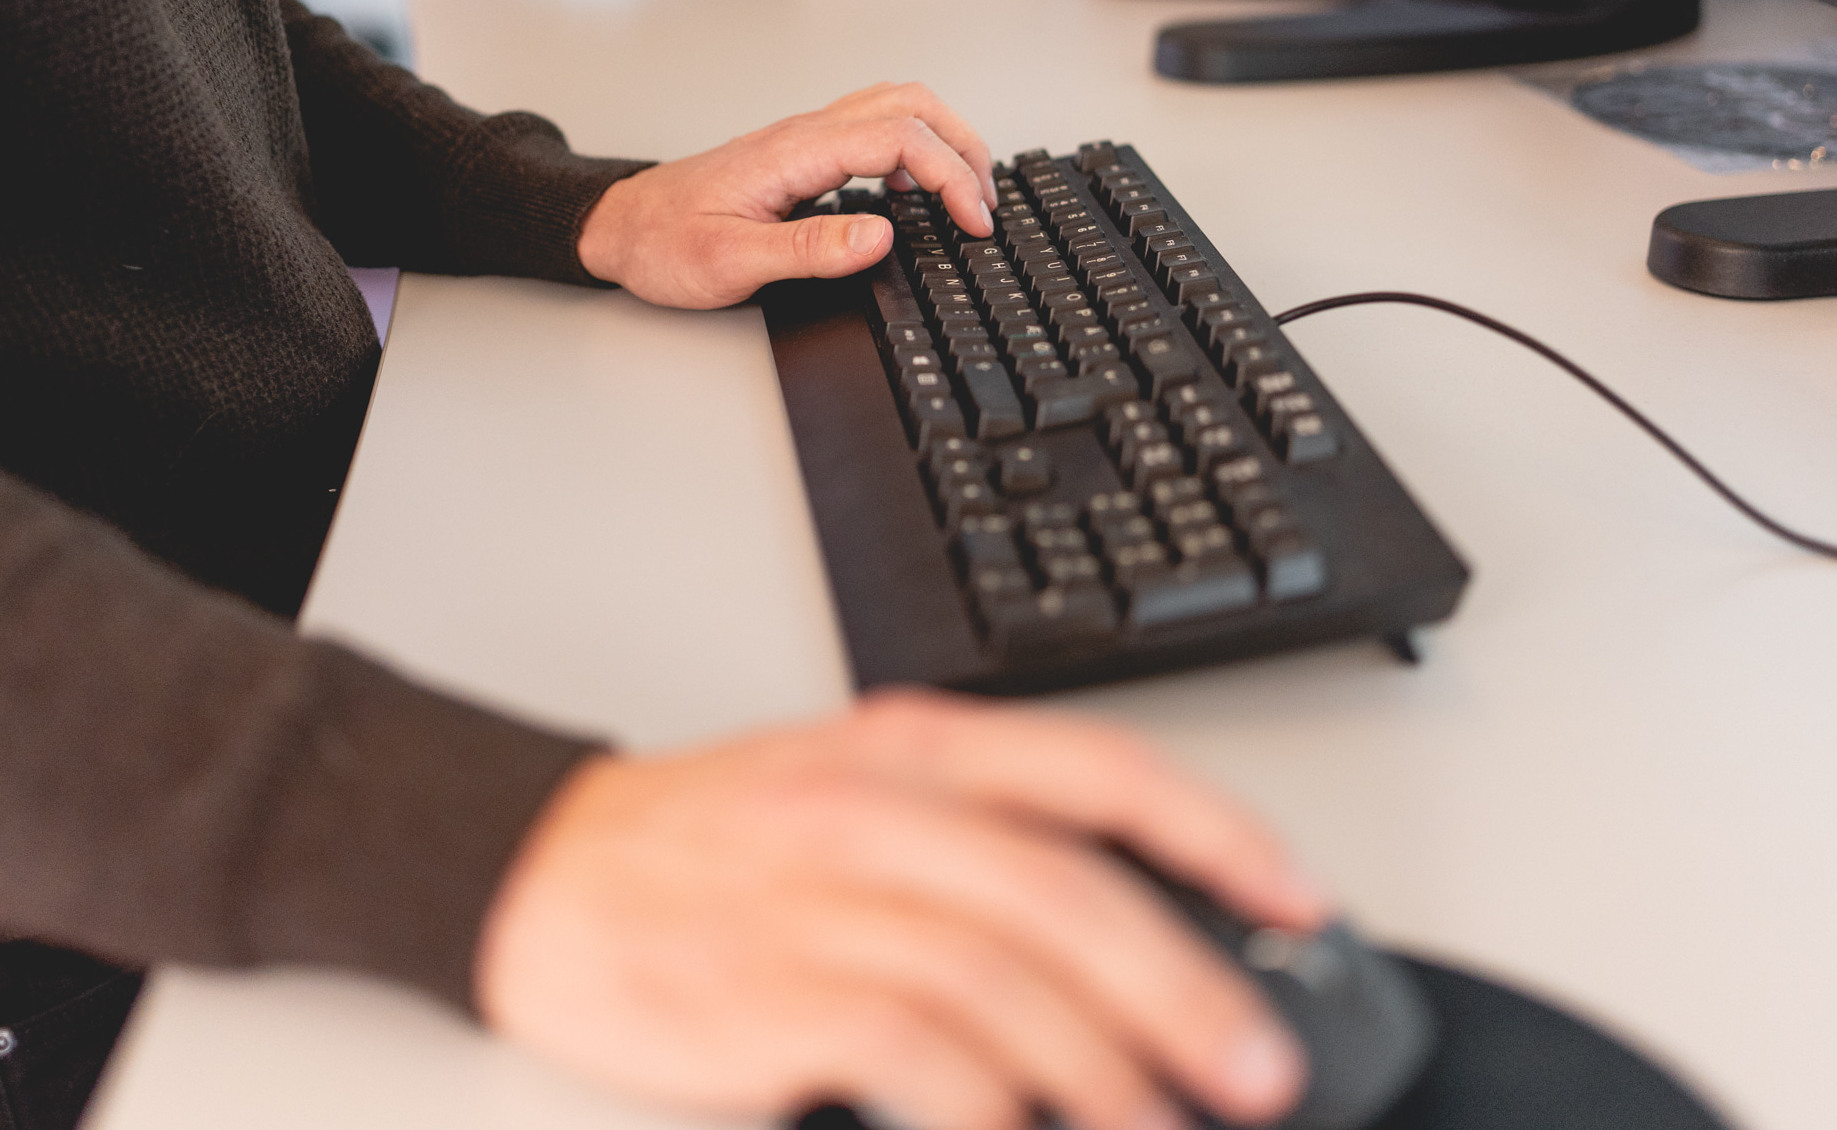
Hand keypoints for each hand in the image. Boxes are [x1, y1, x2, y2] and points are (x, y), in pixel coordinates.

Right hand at [475, 689, 1323, 1129]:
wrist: (535, 869)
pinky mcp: (767, 994)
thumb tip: (1141, 940)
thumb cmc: (709, 845)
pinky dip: (990, 1115)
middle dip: (1186, 989)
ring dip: (1106, 1073)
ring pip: (1003, 982)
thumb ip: (979, 840)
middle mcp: (872, 808)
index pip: (1097, 768)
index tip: (1301, 902)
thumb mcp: (850, 794)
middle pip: (1066, 893)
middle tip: (1262, 1068)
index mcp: (910, 745)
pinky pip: (913, 1057)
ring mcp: (817, 900)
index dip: (1217, 834)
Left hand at [578, 82, 998, 308]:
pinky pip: (874, 128)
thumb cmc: (664, 243)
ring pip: (895, 107)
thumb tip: (879, 234)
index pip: (897, 139)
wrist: (620, 227)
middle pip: (909, 104)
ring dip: (942, 140)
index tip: (974, 221)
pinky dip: (914, 149)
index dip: (949, 176)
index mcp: (794, 152)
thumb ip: (809, 249)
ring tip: (967, 191)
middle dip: (963, 145)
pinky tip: (914, 192)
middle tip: (986, 203)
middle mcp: (804, 133)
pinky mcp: (802, 154)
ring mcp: (804, 139)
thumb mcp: (731, 261)